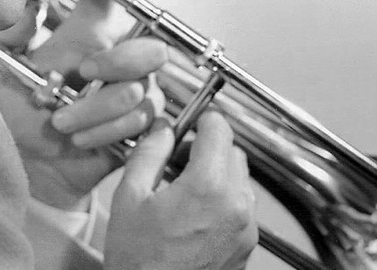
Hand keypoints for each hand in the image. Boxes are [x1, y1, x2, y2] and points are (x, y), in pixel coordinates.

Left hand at [0, 0, 167, 209]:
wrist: (31, 163)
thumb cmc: (23, 110)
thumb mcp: (4, 68)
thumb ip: (10, 34)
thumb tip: (28, 7)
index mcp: (88, 32)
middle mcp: (118, 56)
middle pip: (149, 47)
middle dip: (118, 61)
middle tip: (83, 73)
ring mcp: (135, 91)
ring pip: (138, 90)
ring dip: (95, 109)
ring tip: (61, 122)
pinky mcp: (142, 125)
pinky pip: (140, 122)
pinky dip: (103, 131)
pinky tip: (78, 139)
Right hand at [105, 111, 258, 268]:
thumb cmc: (138, 261)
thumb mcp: (129, 198)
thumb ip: (149, 153)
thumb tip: (162, 128)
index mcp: (208, 187)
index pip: (219, 129)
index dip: (202, 121)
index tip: (190, 123)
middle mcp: (235, 205)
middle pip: (233, 153)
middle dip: (208, 148)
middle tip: (179, 159)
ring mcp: (245, 229)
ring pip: (240, 180)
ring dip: (218, 175)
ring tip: (185, 190)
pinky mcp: (247, 247)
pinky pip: (241, 207)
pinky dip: (223, 201)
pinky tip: (194, 215)